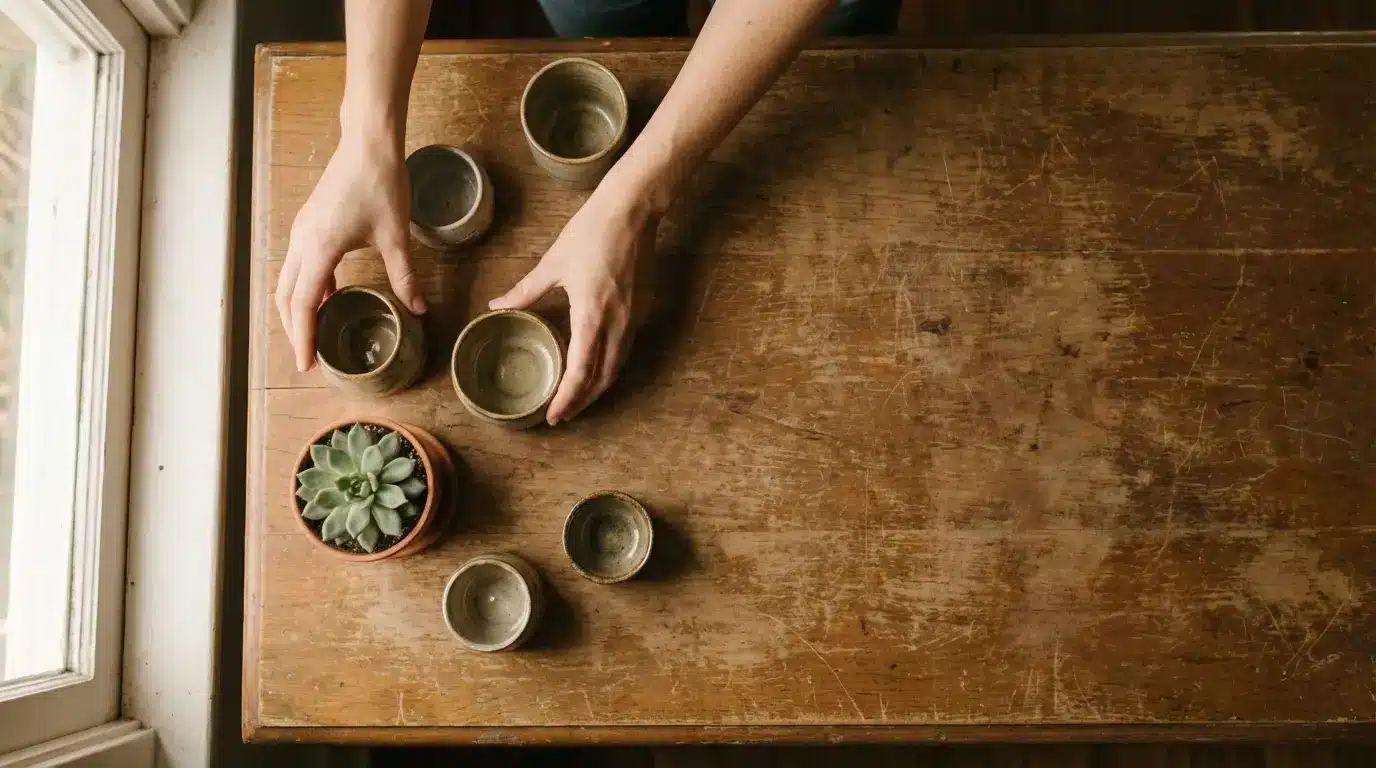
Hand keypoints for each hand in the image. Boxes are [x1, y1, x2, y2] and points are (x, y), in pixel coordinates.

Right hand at [276, 133, 426, 371]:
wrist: (368, 142)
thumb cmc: (381, 184)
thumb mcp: (396, 236)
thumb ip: (405, 276)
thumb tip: (420, 309)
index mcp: (319, 248)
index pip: (302, 305)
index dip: (303, 338)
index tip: (307, 365)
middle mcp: (302, 241)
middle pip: (287, 296)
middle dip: (296, 329)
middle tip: (310, 356)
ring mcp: (302, 230)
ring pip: (290, 280)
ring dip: (299, 308)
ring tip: (315, 333)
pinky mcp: (310, 222)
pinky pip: (301, 264)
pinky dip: (307, 286)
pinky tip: (328, 297)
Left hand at [489, 189, 656, 424]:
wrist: (633, 210)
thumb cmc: (592, 232)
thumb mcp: (553, 264)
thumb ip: (525, 292)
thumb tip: (496, 305)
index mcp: (592, 316)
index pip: (581, 372)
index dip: (567, 398)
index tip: (552, 415)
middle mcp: (616, 324)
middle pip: (602, 379)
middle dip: (582, 401)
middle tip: (562, 415)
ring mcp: (632, 318)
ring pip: (617, 367)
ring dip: (598, 388)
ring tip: (577, 399)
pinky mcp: (639, 310)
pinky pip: (624, 350)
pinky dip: (609, 367)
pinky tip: (596, 367)